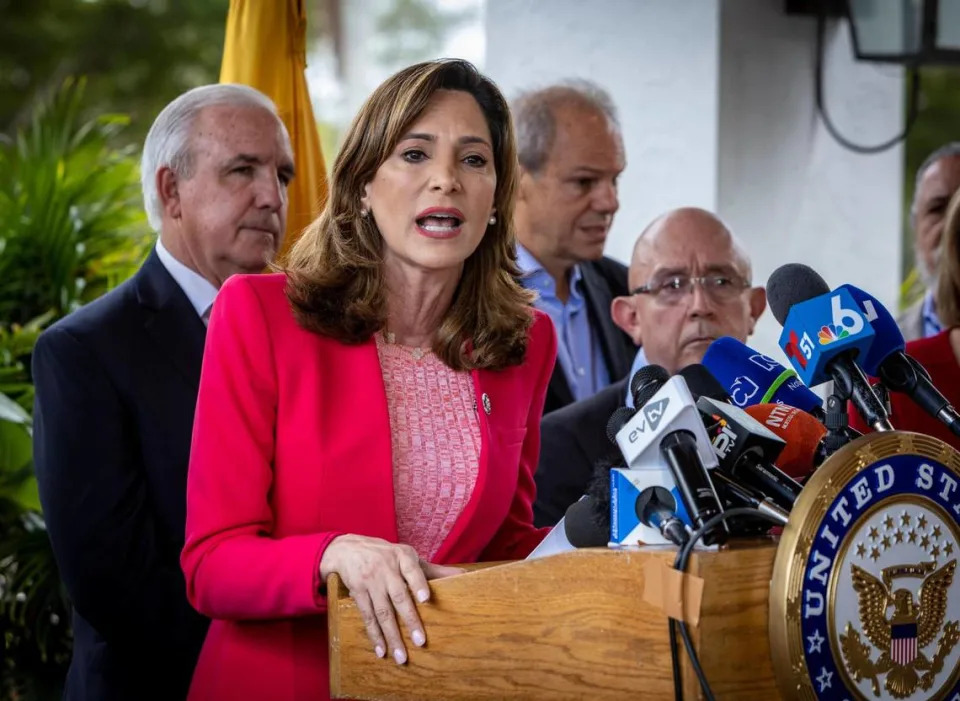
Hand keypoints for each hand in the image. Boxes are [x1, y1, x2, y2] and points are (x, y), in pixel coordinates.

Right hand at [319, 534, 462, 663]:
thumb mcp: (407, 556)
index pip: (413, 570)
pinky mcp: (357, 592)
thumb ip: (433, 570)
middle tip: (420, 641)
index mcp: (403, 557)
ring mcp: (371, 581)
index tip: (426, 600)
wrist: (347, 548)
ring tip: (401, 656)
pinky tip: (381, 650)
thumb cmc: (386, 555)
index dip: (419, 584)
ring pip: (383, 611)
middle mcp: (387, 568)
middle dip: (410, 620)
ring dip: (392, 635)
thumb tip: (463, 575)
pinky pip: (367, 616)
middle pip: (399, 596)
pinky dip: (374, 634)